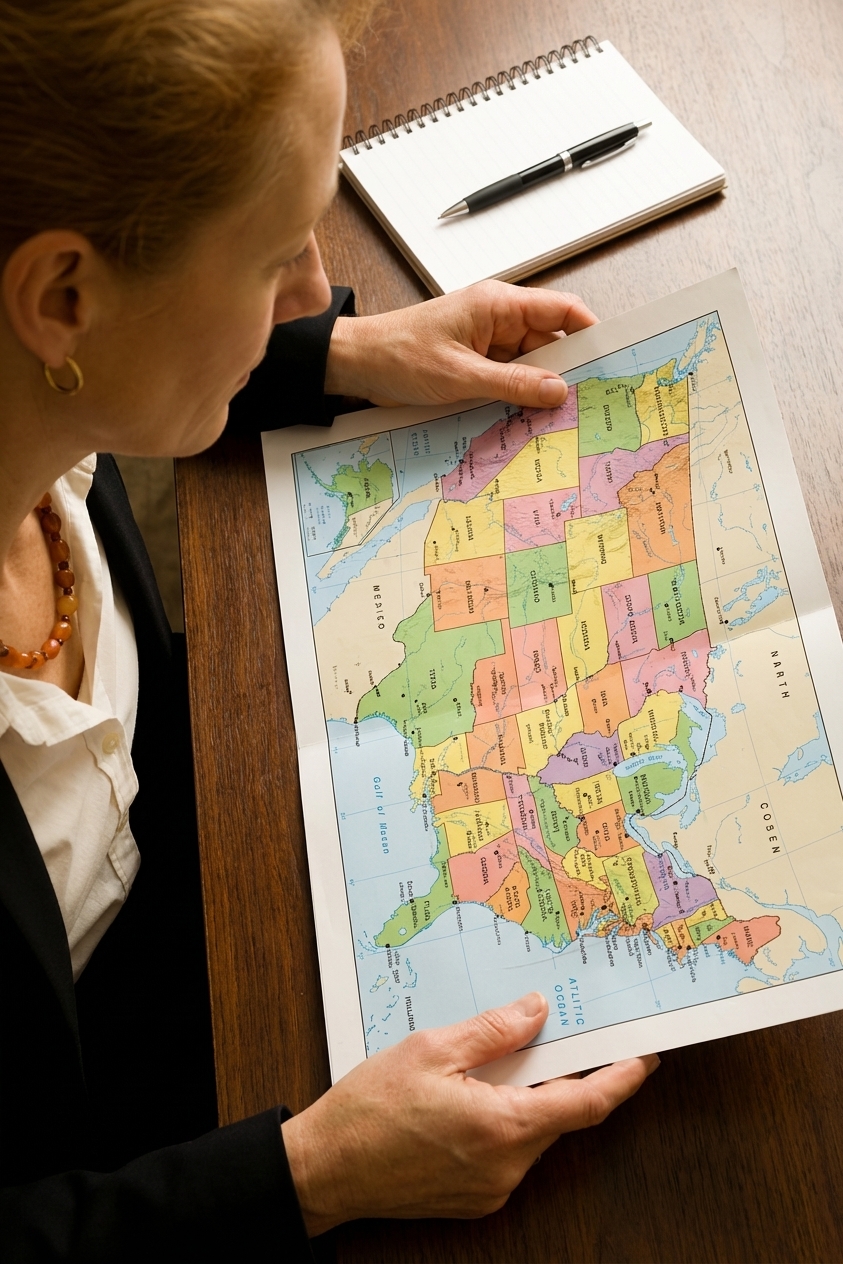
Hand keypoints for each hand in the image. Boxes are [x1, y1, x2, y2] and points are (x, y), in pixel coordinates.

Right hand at [282, 992, 657, 1234]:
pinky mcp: (474, 1198)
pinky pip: (509, 1151)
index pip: (585, 1104)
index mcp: (502, 1127)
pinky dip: (508, 1117)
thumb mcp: (431, 1050)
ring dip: (532, 1095)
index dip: (622, 1079)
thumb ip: (493, 1030)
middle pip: (560, 1115)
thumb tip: (537, 1010)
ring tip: (509, 1055)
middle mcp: (506, 1167)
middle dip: (568, 1074)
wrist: (324, 1170)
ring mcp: (491, 1189)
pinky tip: (480, 1090)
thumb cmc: (369, 1109)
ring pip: (533, 1132)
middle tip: (568, 1032)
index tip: (646, 1056)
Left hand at [324, 280, 596, 408]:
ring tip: (560, 419)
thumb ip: (513, 384)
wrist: (356, 364)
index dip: (591, 334)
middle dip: (568, 371)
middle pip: (552, 342)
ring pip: (532, 365)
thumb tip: (558, 390)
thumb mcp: (461, 376)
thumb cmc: (398, 355)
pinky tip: (528, 419)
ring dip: (541, 390)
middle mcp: (498, 318)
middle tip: (588, 404)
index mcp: (499, 304)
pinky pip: (510, 379)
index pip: (563, 310)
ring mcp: (489, 342)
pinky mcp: (477, 363)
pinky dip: (519, 397)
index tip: (611, 362)